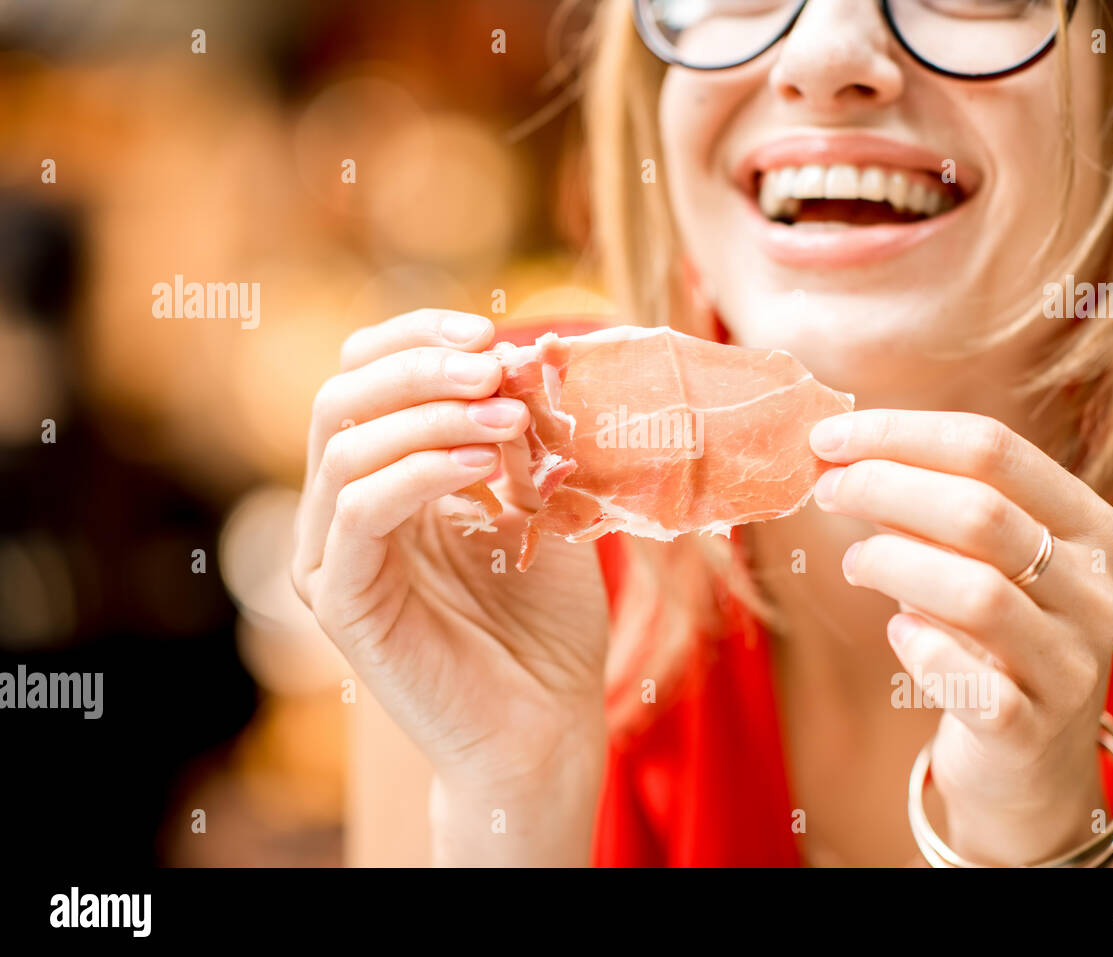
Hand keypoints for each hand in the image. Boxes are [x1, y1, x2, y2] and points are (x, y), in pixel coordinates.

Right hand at [291, 310, 609, 861]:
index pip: (365, 378)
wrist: (545, 723)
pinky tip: (486, 462)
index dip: (416, 338)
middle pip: (340, 398)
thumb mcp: (541, 506)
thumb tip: (520, 358)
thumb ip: (522, 439)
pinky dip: (421, 469)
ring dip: (430, 412)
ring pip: (343, 445)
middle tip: (494, 363)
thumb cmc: (545, 622)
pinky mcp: (342, 600)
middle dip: (419, 366)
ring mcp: (334, 557)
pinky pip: (360, 509)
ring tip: (508, 414)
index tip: (492, 328)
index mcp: (385, 482)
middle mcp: (344, 513)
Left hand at [810, 409, 1112, 864]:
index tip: (830, 435)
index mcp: (1091, 527)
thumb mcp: (978, 560)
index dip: (901, 434)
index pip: (995, 449)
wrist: (1028, 763)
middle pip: (982, 512)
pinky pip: (968, 680)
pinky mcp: (1032, 730)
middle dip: (885, 488)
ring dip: (893, 564)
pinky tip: (898, 632)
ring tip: (856, 564)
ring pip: (976, 593)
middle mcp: (1097, 592)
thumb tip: (842, 451)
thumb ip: (930, 506)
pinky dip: (919, 647)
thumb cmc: (990, 638)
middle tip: (827, 490)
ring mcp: (1072, 665)